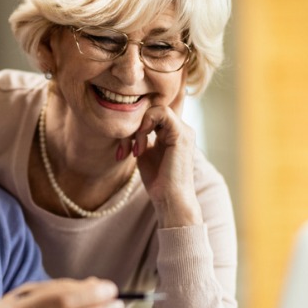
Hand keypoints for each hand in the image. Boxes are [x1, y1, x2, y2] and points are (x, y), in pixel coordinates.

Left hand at [132, 81, 201, 227]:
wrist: (170, 199)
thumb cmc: (158, 181)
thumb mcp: (145, 153)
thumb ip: (141, 137)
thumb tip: (128, 125)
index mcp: (173, 132)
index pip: (151, 113)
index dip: (134, 125)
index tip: (124, 148)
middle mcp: (181, 127)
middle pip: (151, 109)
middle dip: (132, 127)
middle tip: (124, 149)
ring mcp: (183, 130)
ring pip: (154, 108)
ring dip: (138, 127)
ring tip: (135, 150)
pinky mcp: (181, 134)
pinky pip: (161, 113)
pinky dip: (145, 125)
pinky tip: (140, 145)